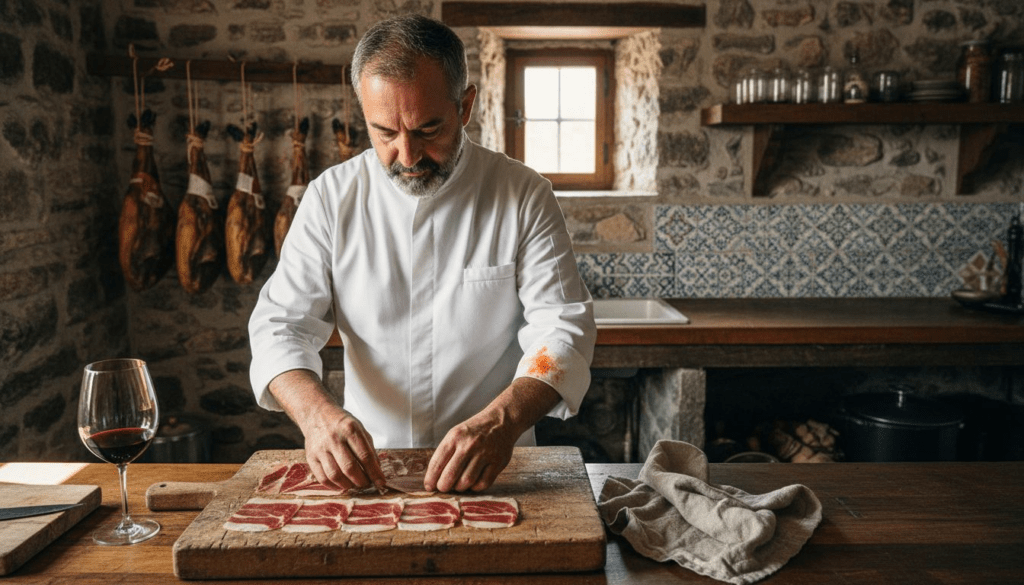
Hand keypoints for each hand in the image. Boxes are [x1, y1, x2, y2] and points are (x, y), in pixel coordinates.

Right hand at [268, 369, 385, 491]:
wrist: (317, 414)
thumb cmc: (341, 423)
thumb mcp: (359, 428)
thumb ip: (368, 448)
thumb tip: (376, 470)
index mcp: (350, 429)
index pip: (365, 456)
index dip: (374, 472)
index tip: (381, 482)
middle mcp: (334, 438)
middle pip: (349, 467)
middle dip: (361, 481)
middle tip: (367, 484)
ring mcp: (320, 448)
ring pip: (335, 475)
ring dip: (348, 485)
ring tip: (355, 484)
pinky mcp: (311, 456)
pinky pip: (322, 478)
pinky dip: (334, 486)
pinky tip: (341, 485)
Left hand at [425, 412, 516, 492]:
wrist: (502, 420)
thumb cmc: (474, 431)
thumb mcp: (456, 434)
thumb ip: (445, 453)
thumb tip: (434, 479)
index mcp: (455, 437)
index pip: (437, 463)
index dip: (430, 479)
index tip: (429, 486)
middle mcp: (469, 445)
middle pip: (450, 476)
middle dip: (443, 487)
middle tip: (443, 488)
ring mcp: (485, 454)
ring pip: (466, 481)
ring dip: (460, 487)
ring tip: (459, 484)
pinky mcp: (498, 462)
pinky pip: (483, 483)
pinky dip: (475, 487)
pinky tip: (473, 482)